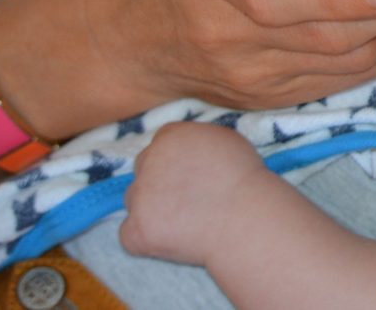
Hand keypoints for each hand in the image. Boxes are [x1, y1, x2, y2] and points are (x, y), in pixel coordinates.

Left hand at [120, 122, 266, 264]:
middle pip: (143, 170)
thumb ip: (197, 142)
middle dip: (159, 183)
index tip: (190, 177)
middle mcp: (148, 160)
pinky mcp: (136, 229)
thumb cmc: (245, 180)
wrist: (246, 218)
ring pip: (134, 200)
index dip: (174, 163)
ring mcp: (139, 195)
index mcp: (171, 135)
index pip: (160, 146)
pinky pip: (129, 234)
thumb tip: (186, 153)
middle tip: (188, 200)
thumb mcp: (226, 141)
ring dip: (151, 209)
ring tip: (184, 221)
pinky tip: (173, 239)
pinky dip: (146, 239)